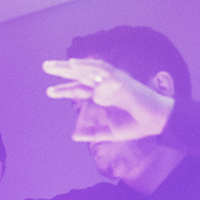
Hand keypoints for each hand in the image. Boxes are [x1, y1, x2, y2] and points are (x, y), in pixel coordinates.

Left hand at [43, 57, 173, 140]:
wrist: (154, 121)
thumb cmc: (135, 125)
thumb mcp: (109, 132)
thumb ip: (93, 133)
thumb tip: (73, 136)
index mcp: (101, 95)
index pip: (79, 89)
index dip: (64, 90)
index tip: (49, 91)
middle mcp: (103, 85)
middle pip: (79, 75)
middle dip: (62, 71)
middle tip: (45, 66)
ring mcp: (111, 81)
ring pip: (87, 69)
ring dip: (71, 66)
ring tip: (53, 65)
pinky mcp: (119, 79)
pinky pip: (101, 69)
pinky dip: (88, 65)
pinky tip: (74, 64)